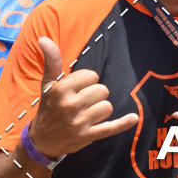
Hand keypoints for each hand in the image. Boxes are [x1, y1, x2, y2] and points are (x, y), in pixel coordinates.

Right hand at [30, 37, 138, 158]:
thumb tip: (44, 39)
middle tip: (83, 102)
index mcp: (61, 90)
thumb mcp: (48, 84)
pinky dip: (123, 123)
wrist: (43, 139)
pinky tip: (133, 118)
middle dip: (96, 95)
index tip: (78, 89)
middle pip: (102, 90)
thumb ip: (51, 61)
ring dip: (101, 109)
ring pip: (107, 106)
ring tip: (88, 113)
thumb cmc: (49, 106)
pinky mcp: (88, 136)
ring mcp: (79, 122)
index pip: (92, 76)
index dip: (87, 81)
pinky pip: (110, 128)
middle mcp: (70, 105)